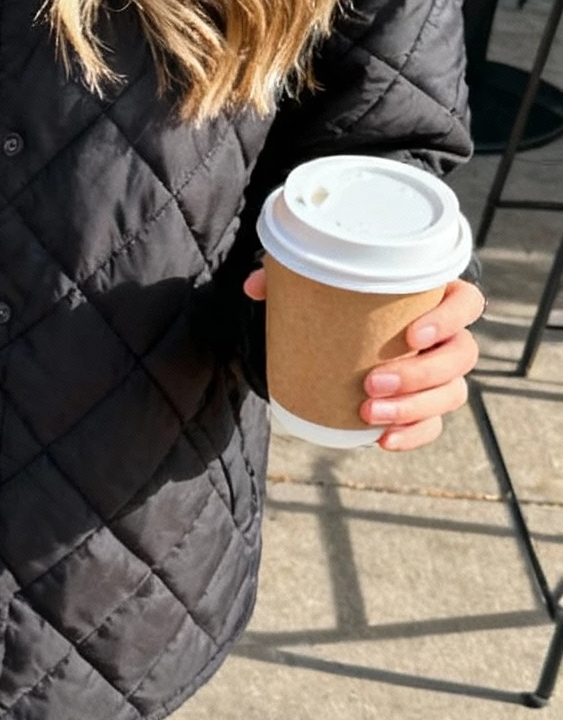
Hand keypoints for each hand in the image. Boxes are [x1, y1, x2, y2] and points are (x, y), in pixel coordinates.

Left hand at [242, 267, 484, 450]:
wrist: (345, 337)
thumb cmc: (346, 301)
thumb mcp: (321, 285)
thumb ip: (292, 280)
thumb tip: (253, 287)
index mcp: (435, 298)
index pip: (467, 303)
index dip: (449, 318)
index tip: (412, 334)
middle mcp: (448, 337)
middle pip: (461, 356)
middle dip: (420, 373)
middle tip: (372, 382)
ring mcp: (442, 375)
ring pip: (452, 394)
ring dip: (413, 408)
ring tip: (368, 413)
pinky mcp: (427, 406)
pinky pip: (433, 426)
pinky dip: (411, 435)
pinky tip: (382, 440)